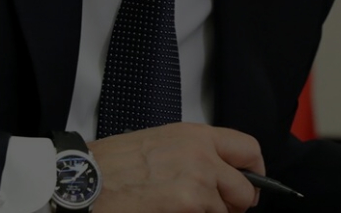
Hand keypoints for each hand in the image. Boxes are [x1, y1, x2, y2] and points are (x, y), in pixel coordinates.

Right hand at [87, 122, 263, 212]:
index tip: (252, 182)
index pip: (248, 149)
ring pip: (228, 211)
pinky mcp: (189, 206)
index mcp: (196, 136)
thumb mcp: (161, 141)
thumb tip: (218, 170)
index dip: (255, 172)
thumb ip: (194, 152)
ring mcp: (198, 183)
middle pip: (246, 188)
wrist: (86, 178)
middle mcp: (202, 156)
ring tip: (188, 210)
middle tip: (223, 209)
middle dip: (238, 204)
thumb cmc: (112, 162)